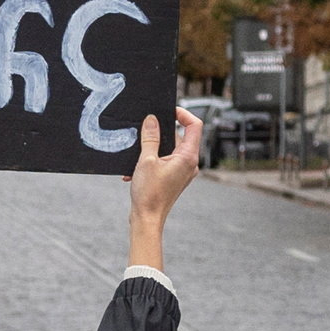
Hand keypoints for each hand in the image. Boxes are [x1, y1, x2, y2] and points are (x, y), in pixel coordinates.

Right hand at [127, 108, 207, 269]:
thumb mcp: (146, 160)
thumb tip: (151, 119)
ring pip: (169, 148)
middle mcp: (189, 163)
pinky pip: (164, 160)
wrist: (147, 220)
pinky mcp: (174, 177)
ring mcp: (183, 171)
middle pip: (179, 136)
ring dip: (151, 149)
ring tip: (136, 157)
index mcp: (188, 157)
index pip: (195, 125)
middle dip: (160, 133)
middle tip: (143, 132)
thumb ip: (150, 137)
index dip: (183, 113)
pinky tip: (134, 170)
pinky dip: (151, 161)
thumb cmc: (149, 194)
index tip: (167, 110)